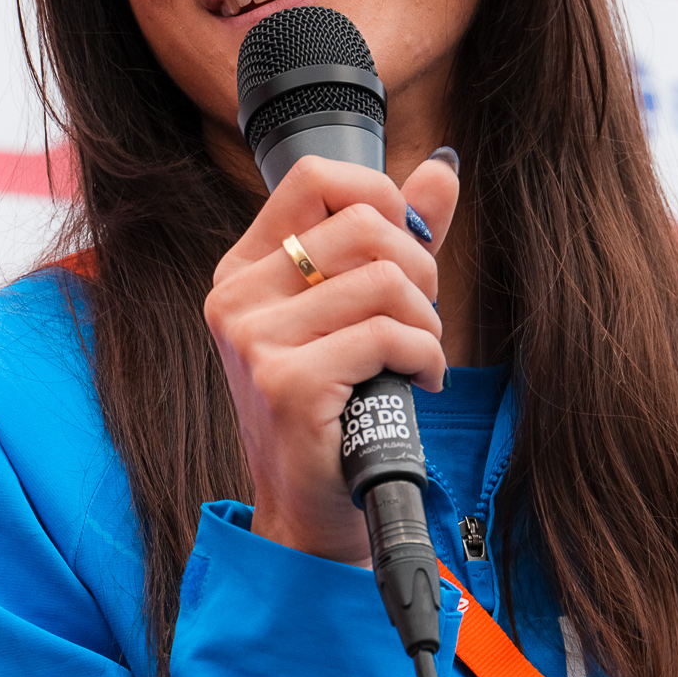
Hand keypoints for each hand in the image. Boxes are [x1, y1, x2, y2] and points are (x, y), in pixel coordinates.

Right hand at [205, 154, 460, 564]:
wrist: (312, 507)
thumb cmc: (336, 408)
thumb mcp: (357, 310)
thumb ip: (395, 236)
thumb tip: (440, 169)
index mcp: (245, 270)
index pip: (314, 177)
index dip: (379, 196)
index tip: (403, 248)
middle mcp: (236, 298)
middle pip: (363, 226)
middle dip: (421, 269)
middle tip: (423, 317)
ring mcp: (255, 341)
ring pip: (386, 282)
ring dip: (428, 323)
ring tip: (420, 356)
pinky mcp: (286, 384)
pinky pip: (389, 336)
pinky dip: (427, 358)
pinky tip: (420, 382)